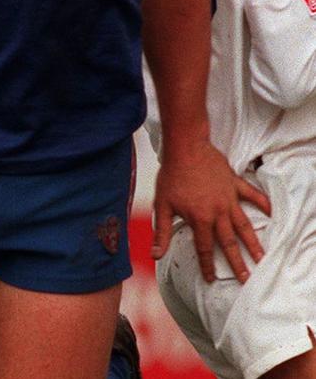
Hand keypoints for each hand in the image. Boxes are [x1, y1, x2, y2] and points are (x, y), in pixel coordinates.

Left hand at [151, 140, 270, 282]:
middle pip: (229, 242)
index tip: (211, 279)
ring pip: (244, 225)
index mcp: (200, 219)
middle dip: (237, 263)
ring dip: (253, 242)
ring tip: (262, 257)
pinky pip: (252, 194)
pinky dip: (262, 203)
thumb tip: (155, 255)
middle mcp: (218, 212)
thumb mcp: (163, 205)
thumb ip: (162, 233)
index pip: (205, 248)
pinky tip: (271, 213)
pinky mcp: (234, 183)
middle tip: (246, 279)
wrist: (185, 147)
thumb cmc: (172, 175)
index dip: (208, 266)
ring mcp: (229, 197)